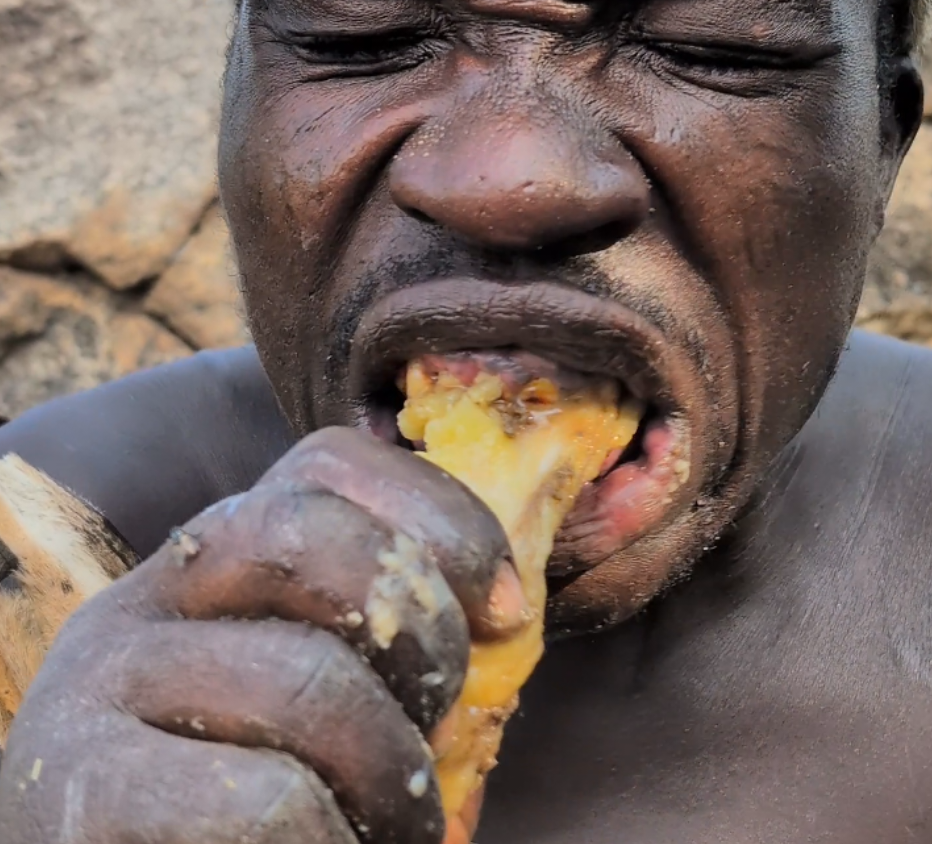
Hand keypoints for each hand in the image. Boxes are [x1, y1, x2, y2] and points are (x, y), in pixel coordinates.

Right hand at [0, 427, 519, 842]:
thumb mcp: (302, 706)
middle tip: (438, 740)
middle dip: (419, 638)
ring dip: (392, 779)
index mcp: (205, 567)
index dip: (440, 517)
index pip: (325, 465)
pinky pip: (267, 800)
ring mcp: (98, 687)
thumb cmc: (236, 814)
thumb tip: (502, 611)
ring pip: (305, 682)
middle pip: (309, 536)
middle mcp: (142, 600)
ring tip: (398, 833)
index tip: (506, 612)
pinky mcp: (84, 788)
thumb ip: (371, 647)